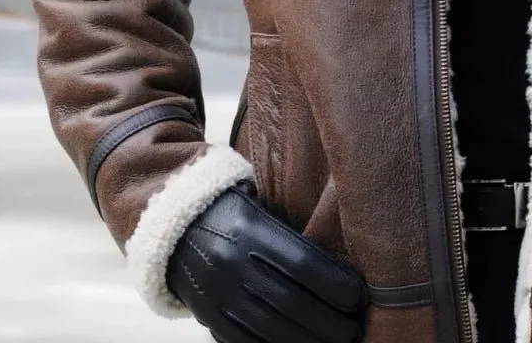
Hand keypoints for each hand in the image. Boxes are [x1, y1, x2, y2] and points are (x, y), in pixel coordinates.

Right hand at [166, 180, 366, 342]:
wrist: (172, 225)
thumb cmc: (233, 208)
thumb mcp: (259, 202)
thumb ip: (289, 226)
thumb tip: (337, 252)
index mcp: (249, 227)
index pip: (301, 261)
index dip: (333, 283)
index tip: (359, 296)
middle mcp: (230, 261)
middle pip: (289, 301)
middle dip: (327, 321)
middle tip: (355, 329)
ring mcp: (216, 292)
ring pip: (268, 327)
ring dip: (307, 340)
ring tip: (335, 342)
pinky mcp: (207, 314)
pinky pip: (242, 340)